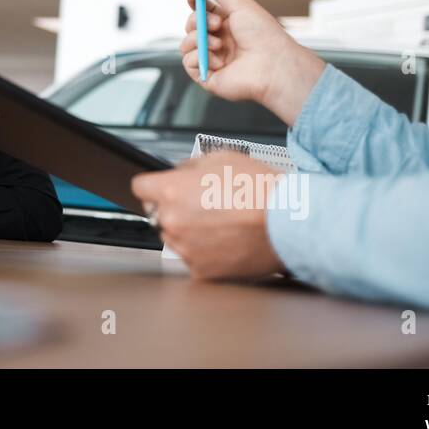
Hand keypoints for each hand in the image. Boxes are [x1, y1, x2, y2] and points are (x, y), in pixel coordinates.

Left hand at [132, 151, 286, 278]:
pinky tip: (225, 241)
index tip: (158, 188)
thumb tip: (178, 172)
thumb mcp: (221, 157)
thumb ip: (189, 165)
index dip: (152, 185)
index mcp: (172, 191)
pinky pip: (193, 259)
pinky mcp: (201, 271)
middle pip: (157, 214)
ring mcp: (185, 249)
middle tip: (204, 205)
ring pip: (175, 238)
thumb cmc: (259, 189)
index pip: (139, 187)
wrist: (288, 222)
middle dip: (174, 209)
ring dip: (189, 232)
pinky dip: (205, 253)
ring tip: (221, 223)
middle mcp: (172, 221)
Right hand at [182, 0, 324, 126]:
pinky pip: (187, 62)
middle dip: (198, 21)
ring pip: (186, 43)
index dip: (194, 2)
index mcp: (227, 24)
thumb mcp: (239, 3)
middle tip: (216, 24)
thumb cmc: (264, 35)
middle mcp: (219, 40)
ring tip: (219, 44)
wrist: (273, 64)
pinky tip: (219, 60)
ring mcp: (212, 58)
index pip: (202, 11)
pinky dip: (199, 57)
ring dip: (199, 39)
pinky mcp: (207, 75)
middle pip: (191, 26)